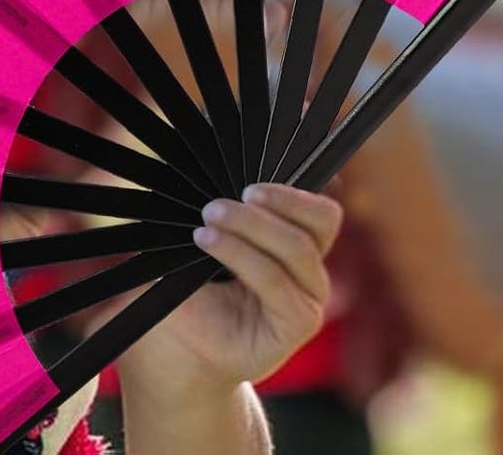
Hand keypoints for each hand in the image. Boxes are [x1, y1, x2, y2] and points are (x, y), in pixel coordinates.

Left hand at [112, 182, 342, 393]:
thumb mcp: (205, 234)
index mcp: (297, 239)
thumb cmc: (192, 281)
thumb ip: (221, 205)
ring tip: (209, 218)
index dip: (297, 189)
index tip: (251, 180)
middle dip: (278, 199)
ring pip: (298, 247)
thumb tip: (207, 160)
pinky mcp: (296, 324)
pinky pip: (277, 281)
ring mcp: (308, 297)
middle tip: (227, 197)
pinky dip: (241, 254)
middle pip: (322, 219)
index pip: (321, 209)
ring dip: (251, 225)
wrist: (180, 341)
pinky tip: (209, 241)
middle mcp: (311, 267)